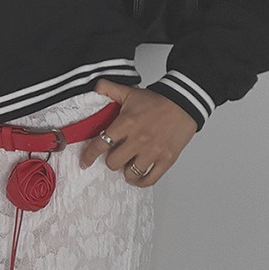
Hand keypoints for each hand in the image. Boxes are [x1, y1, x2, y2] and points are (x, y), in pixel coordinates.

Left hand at [80, 79, 197, 186]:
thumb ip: (109, 89)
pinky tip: (137, 177)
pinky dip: (141, 181)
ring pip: (130, 173)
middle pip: (113, 162)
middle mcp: (138, 140)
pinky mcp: (166, 160)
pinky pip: (150, 179)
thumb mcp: (129, 92)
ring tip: (127, 165)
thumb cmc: (157, 101)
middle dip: (111, 160)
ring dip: (125, 171)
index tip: (85, 162)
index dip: (89, 155)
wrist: (183, 104)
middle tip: (115, 156)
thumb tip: (95, 88)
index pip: (101, 144)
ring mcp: (153, 152)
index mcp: (126, 124)